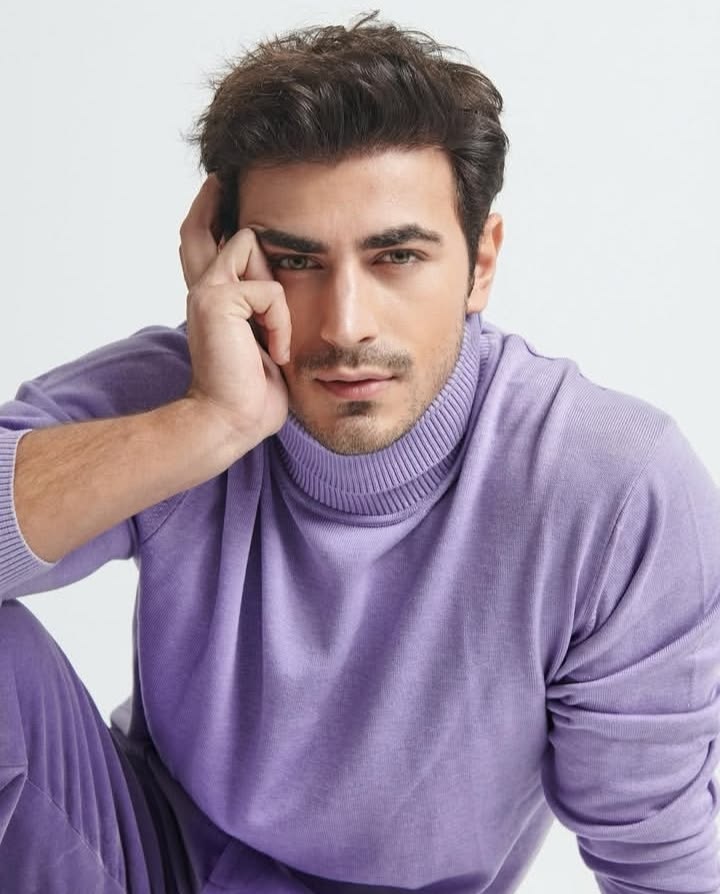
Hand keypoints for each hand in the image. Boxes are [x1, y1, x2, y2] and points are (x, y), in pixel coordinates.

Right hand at [178, 174, 290, 442]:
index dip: (208, 217)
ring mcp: (206, 291)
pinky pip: (269, 288)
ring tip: (273, 336)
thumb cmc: (252, 392)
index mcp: (212, 302)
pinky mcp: (216, 299)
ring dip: (274, 287)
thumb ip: (261, 311)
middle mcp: (202, 290)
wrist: (230, 421)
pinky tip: (274, 352)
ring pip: (250, 244)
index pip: (203, 247)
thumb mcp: (264, 341)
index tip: (218, 189)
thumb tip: (281, 284)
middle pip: (201, 229)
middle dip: (215, 200)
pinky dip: (280, 322)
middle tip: (223, 175)